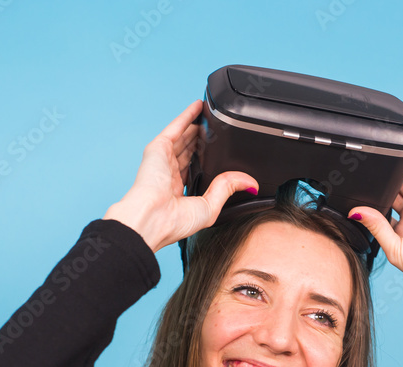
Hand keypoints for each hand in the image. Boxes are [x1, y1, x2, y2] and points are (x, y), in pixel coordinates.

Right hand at [105, 99, 258, 252]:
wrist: (152, 219)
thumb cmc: (172, 223)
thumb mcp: (209, 207)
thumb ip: (227, 190)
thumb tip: (250, 183)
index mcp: (179, 191)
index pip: (196, 169)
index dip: (208, 158)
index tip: (222, 152)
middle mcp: (170, 174)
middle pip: (190, 150)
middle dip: (203, 138)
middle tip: (219, 128)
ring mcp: (163, 160)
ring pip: (184, 137)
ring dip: (197, 125)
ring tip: (212, 114)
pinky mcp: (157, 149)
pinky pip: (175, 128)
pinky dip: (186, 116)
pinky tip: (198, 107)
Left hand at [348, 140, 402, 328]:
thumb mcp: (395, 249)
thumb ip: (377, 227)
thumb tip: (356, 211)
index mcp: (397, 233)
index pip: (378, 211)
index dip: (366, 202)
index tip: (349, 190)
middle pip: (391, 194)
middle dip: (379, 183)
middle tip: (363, 167)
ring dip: (397, 169)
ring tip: (382, 154)